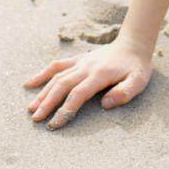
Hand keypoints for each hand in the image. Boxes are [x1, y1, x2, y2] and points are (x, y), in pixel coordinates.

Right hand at [25, 43, 151, 127]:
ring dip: (43, 92)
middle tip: (36, 119)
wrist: (133, 45)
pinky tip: (30, 83)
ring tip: (31, 108)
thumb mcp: (138, 81)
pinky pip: (57, 65)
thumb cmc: (136, 67)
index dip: (65, 109)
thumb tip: (104, 104)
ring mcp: (81, 62)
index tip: (55, 124)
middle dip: (48, 102)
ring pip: (57, 76)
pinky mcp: (78, 59)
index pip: (78, 93)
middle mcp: (87, 66)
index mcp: (100, 74)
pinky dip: (43, 73)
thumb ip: (124, 93)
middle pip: (63, 84)